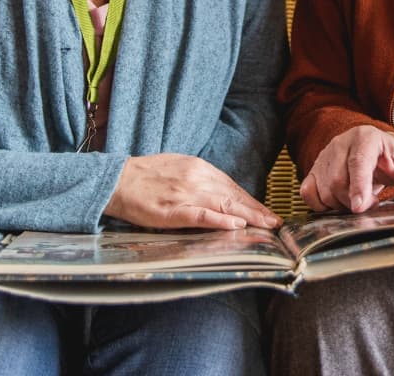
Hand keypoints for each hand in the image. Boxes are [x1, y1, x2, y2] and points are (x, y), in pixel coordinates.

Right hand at [105, 154, 281, 230]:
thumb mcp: (178, 168)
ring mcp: (185, 194)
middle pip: (233, 196)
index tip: (267, 212)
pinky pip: (201, 216)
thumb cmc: (146, 175)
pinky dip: (220, 220)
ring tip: (266, 226)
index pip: (231, 187)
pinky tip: (235, 225)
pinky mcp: (173, 211)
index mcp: (198, 167)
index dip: (251, 201)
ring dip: (248, 216)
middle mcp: (196, 178)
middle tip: (276, 223)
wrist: (118, 180)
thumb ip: (199, 178)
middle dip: (257, 210)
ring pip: (224, 205)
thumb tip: (220, 191)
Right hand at [300, 125, 393, 213]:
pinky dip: (321, 205)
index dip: (358, 186)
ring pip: (324, 190)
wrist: (376, 150)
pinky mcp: (314, 170)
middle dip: (355, 201)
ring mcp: (324, 156)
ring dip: (342, 205)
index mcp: (365, 137)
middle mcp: (341, 143)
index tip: (360, 206)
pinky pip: (308, 194)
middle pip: (339, 181)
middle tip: (373, 201)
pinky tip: (339, 201)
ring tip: (359, 197)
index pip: (358, 162)